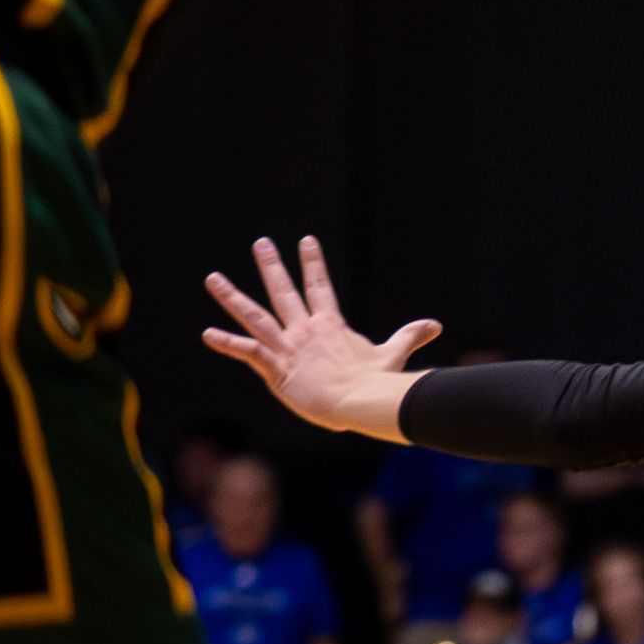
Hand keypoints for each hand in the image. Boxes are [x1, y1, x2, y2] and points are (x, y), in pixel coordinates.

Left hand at [202, 236, 436, 442]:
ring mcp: (288, 348)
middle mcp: (305, 331)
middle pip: (283, 291)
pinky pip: (247, 352)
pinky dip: (227, 343)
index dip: (313, 263)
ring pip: (254, 315)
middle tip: (261, 242)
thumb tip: (435, 325)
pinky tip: (208, 333)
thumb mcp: (392, 355)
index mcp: (330, 326)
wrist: (361, 402)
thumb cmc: (376, 383)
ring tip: (213, 278)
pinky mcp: (277, 368)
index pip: (320, 287)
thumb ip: (409, 336)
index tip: (306, 241)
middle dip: (271, 265)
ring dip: (232, 296)